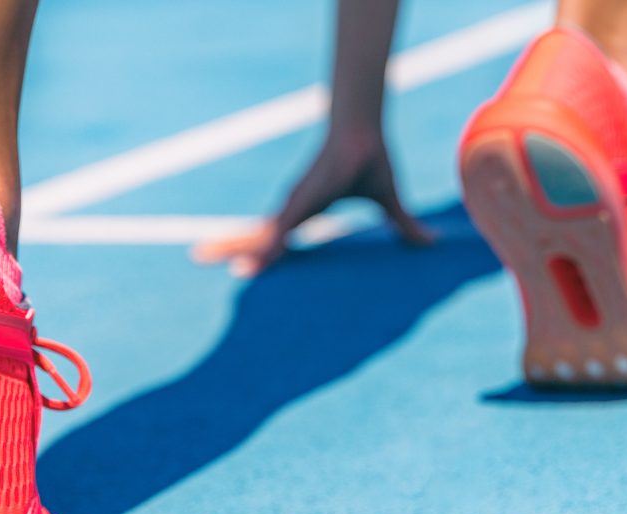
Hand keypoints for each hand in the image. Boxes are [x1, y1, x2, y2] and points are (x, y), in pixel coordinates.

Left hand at [192, 131, 434, 276]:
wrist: (363, 131)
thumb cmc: (371, 160)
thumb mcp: (389, 204)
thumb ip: (403, 227)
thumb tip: (429, 243)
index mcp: (307, 211)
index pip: (277, 237)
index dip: (259, 251)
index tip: (238, 268)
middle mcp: (293, 208)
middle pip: (255, 233)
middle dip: (227, 245)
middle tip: (196, 256)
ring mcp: (293, 206)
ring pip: (257, 235)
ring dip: (232, 248)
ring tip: (202, 256)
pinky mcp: (301, 203)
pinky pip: (278, 235)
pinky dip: (262, 251)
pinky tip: (248, 266)